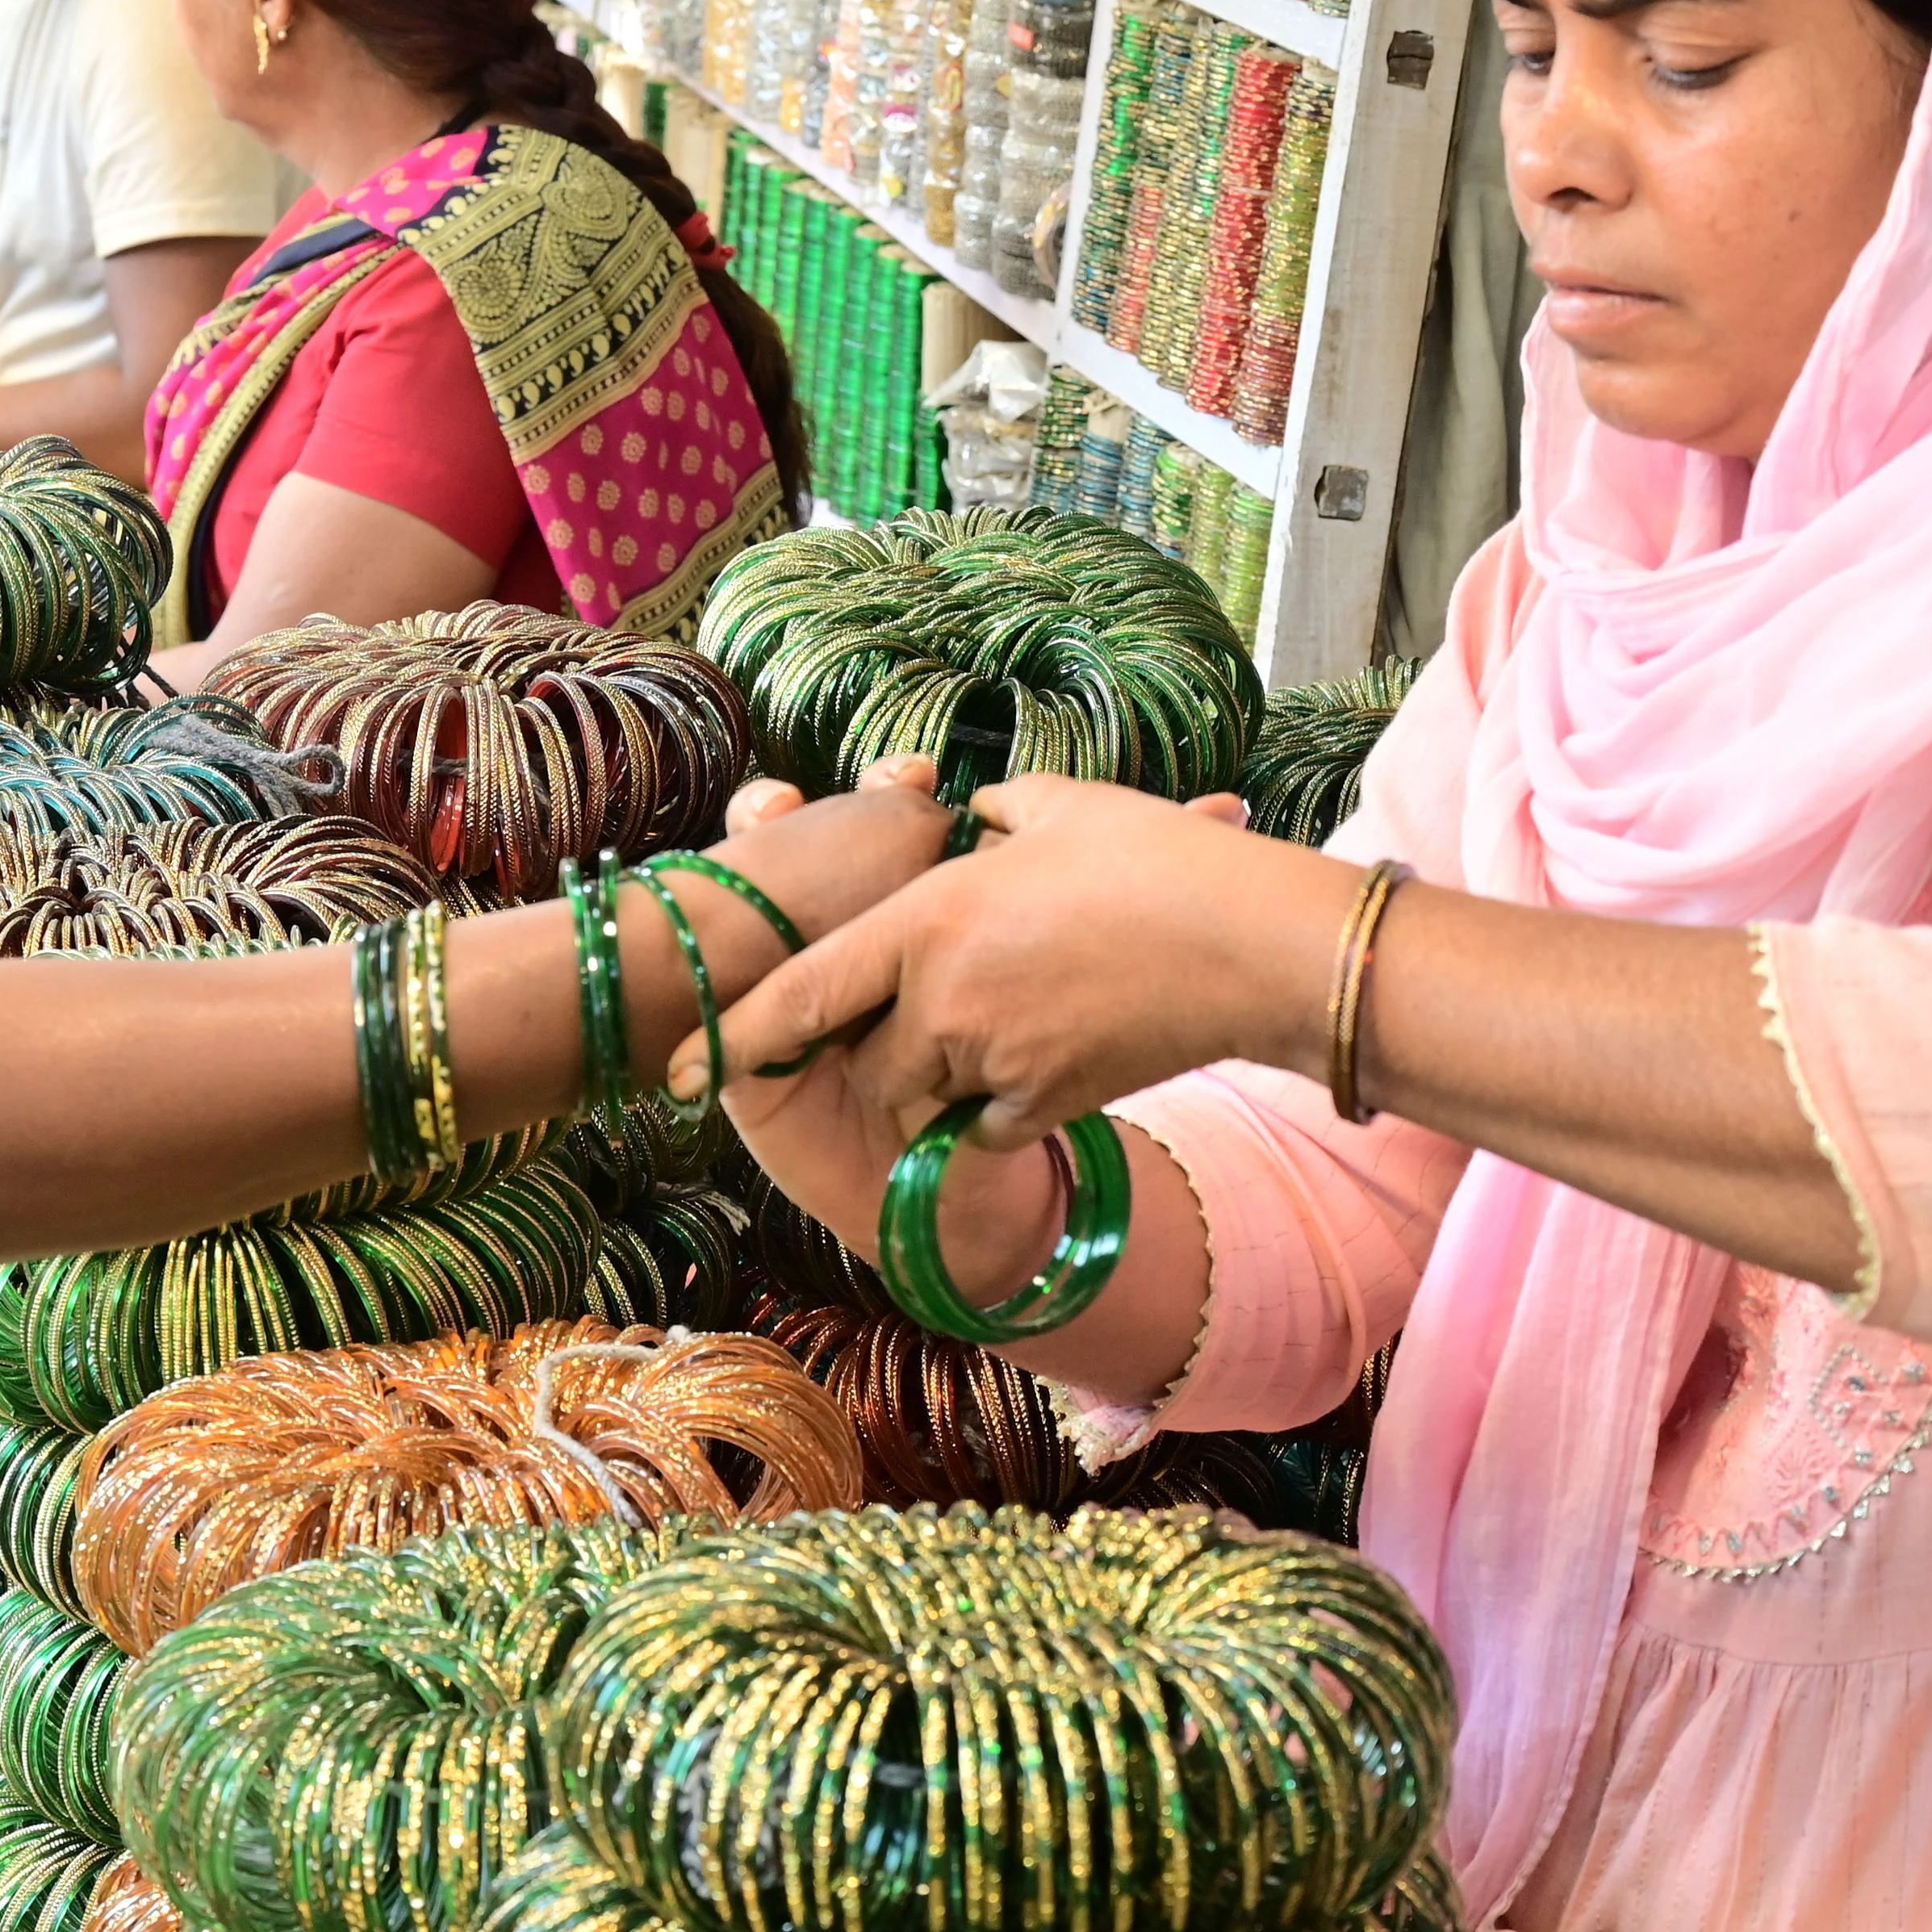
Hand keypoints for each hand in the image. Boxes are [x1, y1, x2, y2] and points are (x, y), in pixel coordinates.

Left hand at [710, 773, 1356, 1259]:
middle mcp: (942, 999)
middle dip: (885, 1049)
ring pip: (927, 1093)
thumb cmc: (1157, 865)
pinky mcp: (1046, 1104)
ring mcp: (994, 1059)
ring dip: (944, 1076)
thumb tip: (970, 816)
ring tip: (1012, 1025)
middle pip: (868, 1056)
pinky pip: (989, 1122)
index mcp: (926, 920)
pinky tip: (1048, 1060)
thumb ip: (994, 815)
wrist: (1250, 946)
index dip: (737, 1033)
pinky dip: (1002, 1106)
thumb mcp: (1058, 809)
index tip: (681, 1069)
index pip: (806, 990)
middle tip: (942, 1012)